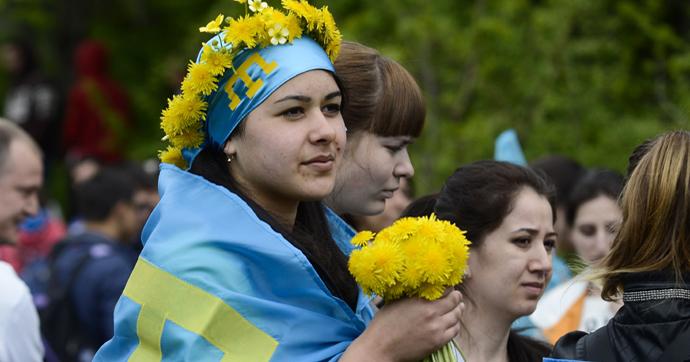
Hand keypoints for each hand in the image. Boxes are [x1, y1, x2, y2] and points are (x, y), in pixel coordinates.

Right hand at [342, 289, 463, 361]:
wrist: (381, 348)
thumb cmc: (384, 324)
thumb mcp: (395, 302)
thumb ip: (411, 294)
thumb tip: (421, 286)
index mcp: (420, 300)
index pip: (444, 288)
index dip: (448, 287)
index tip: (448, 287)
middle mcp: (431, 313)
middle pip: (454, 301)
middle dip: (456, 297)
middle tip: (457, 296)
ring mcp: (436, 328)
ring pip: (456, 316)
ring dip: (459, 310)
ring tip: (459, 307)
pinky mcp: (438, 342)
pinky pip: (454, 331)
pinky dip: (456, 325)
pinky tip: (453, 323)